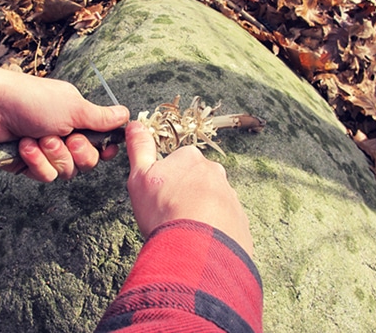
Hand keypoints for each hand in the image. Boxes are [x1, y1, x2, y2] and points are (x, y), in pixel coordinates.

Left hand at [0, 56, 128, 181]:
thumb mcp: (73, 107)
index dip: (106, 149)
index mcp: (78, 119)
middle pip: (88, 162)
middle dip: (79, 152)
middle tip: (68, 138)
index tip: (107, 148)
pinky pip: (45, 176)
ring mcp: (46, 151)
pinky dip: (36, 162)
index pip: (102, 143)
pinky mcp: (27, 164)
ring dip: (54, 155)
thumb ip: (101, 118)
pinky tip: (24, 147)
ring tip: (38, 137)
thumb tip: (126, 114)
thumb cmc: (32, 100)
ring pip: (67, 171)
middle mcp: (64, 135)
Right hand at [125, 121, 253, 255]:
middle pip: (196, 181)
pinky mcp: (239, 220)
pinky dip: (213, 230)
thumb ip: (140, 148)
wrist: (196, 250)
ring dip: (200, 212)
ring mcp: (230, 196)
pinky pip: (224, 222)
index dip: (165, 181)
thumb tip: (136, 125)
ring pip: (211, 201)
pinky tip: (200, 241)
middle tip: (171, 215)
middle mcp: (215, 173)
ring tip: (185, 231)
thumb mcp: (141, 177)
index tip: (160, 196)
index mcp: (191, 158)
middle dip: (185, 194)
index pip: (177, 162)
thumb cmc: (164, 211)